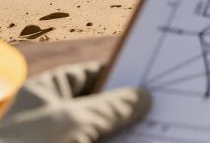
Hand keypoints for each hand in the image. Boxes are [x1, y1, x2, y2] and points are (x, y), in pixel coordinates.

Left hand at [0, 62, 150, 142]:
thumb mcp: (73, 121)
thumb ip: (111, 107)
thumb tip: (142, 97)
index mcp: (46, 92)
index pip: (89, 75)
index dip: (119, 74)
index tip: (150, 76)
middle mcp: (52, 117)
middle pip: (100, 108)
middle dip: (128, 109)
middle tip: (163, 106)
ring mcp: (58, 140)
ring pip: (101, 134)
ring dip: (126, 133)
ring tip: (161, 129)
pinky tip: (146, 140)